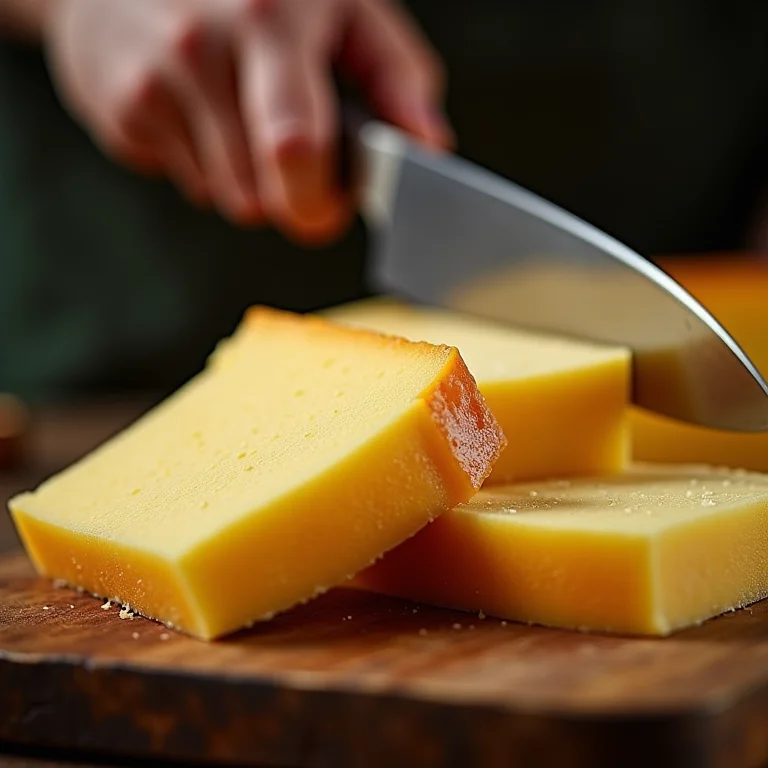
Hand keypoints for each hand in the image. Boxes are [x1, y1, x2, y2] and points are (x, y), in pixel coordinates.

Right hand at [42, 0, 451, 243]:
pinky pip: (191, 184)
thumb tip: (428, 145)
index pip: (297, 148)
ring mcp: (154, 82)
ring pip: (229, 200)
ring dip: (253, 182)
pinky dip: (211, 166)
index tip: (335, 202)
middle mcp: (203, 50)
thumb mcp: (344, 3)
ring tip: (248, 122)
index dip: (322, 198)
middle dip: (291, 200)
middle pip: (259, 196)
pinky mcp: (123, 110)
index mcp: (271, 19)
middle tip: (301, 164)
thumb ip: (396, 75)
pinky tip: (206, 114)